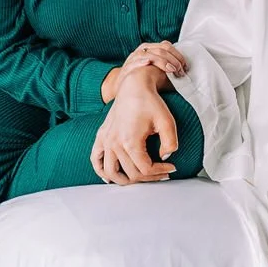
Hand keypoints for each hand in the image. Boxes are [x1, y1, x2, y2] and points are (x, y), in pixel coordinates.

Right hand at [91, 71, 177, 185]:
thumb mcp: (167, 121)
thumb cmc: (150, 101)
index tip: (171, 167)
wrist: (133, 86)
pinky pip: (96, 160)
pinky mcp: (101, 137)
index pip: (145, 169)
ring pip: (111, 173)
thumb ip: (170, 142)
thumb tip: (165, 157)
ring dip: (125, 181)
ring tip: (141, 178)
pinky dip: (102, 172)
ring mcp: (105, 141)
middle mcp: (114, 143)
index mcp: (130, 141)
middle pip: (131, 174)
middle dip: (149, 177)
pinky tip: (111, 177)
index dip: (160, 172)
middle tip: (162, 173)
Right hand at [119, 41, 188, 84]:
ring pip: (150, 54)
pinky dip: (142, 61)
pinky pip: (135, 62)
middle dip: (173, 59)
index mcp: (151, 48)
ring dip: (162, 62)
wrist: (125, 86)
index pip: (167, 46)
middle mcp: (143, 50)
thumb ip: (168, 66)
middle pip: (161, 49)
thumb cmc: (144, 77)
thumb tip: (184, 70)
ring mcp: (134, 58)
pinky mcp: (127, 67)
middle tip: (180, 70)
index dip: (177, 55)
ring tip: (171, 69)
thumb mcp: (157, 68)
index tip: (185, 65)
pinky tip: (148, 62)